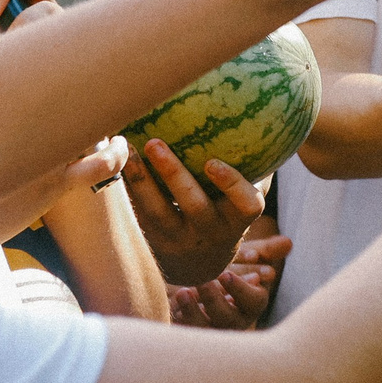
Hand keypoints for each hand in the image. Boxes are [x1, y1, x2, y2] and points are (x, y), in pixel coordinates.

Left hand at [124, 138, 265, 286]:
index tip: (213, 163)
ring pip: (157, 212)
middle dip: (173, 175)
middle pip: (193, 205)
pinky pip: (137, 215)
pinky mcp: (152, 241)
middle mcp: (210, 232)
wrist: (200, 263)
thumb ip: (255, 169)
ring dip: (141, 180)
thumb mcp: (243, 199)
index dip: (232, 184)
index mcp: (238, 219)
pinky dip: (125, 190)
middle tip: (155, 143)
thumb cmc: (227, 213)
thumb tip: (267, 119)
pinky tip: (114, 163)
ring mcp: (179, 239)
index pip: (246, 205)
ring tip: (126, 150)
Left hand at [171, 230, 290, 328]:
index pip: (254, 301)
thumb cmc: (224, 269)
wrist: (193, 279)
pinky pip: (185, 334)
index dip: (240, 290)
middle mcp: (234, 320)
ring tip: (182, 292)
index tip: (225, 274)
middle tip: (202, 281)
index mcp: (250, 303)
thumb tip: (288, 243)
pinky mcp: (191, 334)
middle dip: (214, 300)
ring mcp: (212, 330)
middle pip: (228, 319)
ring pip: (205, 330)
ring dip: (194, 312)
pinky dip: (179, 319)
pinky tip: (172, 302)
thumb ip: (263, 251)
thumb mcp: (242, 258)